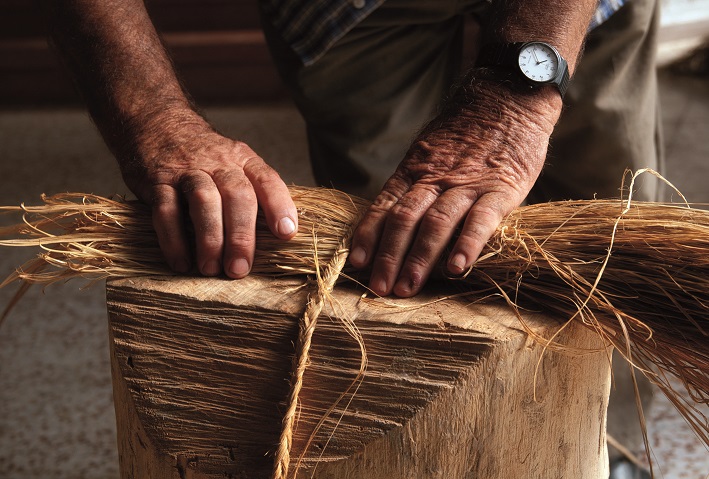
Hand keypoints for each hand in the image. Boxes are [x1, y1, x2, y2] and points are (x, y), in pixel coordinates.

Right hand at [120, 114, 297, 277]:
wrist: (157, 122)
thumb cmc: (204, 158)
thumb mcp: (233, 163)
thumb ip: (251, 193)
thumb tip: (274, 240)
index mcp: (243, 160)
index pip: (268, 180)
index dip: (279, 206)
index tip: (286, 233)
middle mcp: (219, 162)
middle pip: (237, 195)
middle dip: (241, 235)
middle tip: (239, 270)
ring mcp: (187, 169)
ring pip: (204, 200)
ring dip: (209, 238)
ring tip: (211, 269)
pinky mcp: (157, 180)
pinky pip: (166, 210)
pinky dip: (174, 239)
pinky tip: (181, 262)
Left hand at [349, 79, 560, 296]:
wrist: (508, 97)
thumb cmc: (466, 133)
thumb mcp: (430, 151)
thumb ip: (416, 184)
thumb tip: (394, 221)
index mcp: (415, 169)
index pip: (385, 205)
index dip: (369, 236)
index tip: (357, 264)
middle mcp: (435, 178)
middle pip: (405, 219)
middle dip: (389, 256)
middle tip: (379, 288)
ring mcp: (467, 183)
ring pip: (436, 222)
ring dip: (420, 258)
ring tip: (408, 287)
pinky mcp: (501, 188)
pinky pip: (481, 219)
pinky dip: (467, 244)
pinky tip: (456, 269)